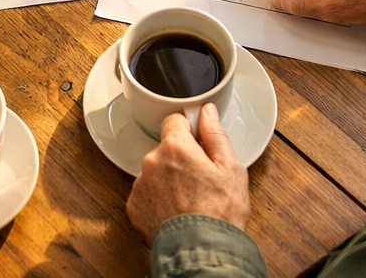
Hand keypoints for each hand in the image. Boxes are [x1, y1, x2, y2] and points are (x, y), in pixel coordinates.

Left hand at [127, 105, 250, 242]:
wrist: (202, 253)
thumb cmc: (219, 214)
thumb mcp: (230, 169)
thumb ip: (216, 134)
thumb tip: (207, 112)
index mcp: (175, 146)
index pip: (174, 120)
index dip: (188, 131)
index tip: (197, 143)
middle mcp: (152, 161)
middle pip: (165, 148)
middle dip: (179, 158)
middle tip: (199, 179)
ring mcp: (141, 185)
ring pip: (155, 171)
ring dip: (167, 179)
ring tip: (188, 199)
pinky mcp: (134, 207)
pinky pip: (146, 194)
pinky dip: (158, 199)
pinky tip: (175, 210)